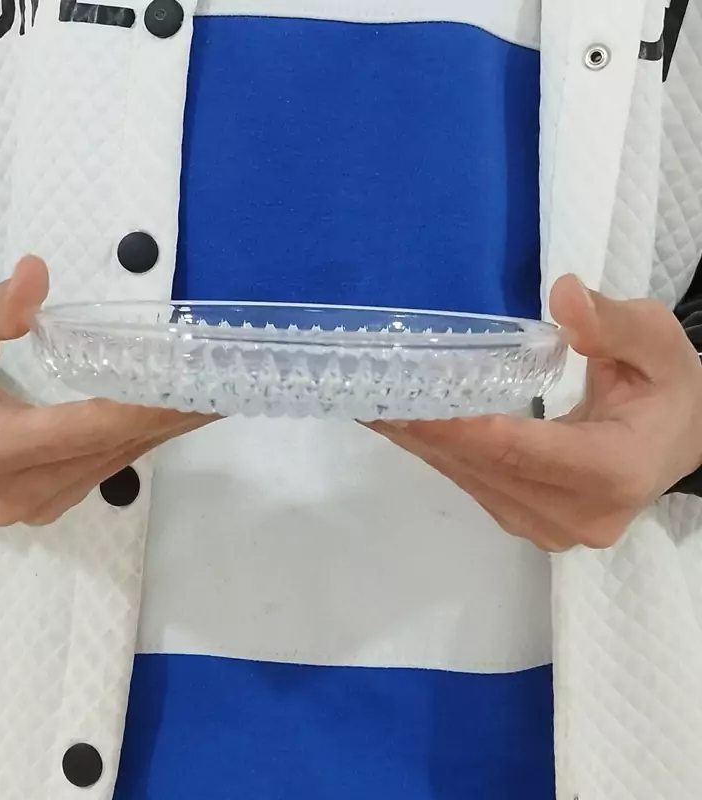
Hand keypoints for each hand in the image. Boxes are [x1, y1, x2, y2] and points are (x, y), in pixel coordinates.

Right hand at [0, 256, 210, 525]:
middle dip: (170, 416)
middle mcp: (14, 492)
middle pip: (109, 449)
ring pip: (114, 462)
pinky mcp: (45, 505)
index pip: (81, 429)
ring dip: (164, 430)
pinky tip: (173, 416)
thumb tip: (38, 277)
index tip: (193, 389)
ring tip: (213, 398)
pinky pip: (104, 469)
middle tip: (226, 386)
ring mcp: (32, 506)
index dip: (141, 408)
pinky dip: (139, 439)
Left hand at [370, 275, 701, 550]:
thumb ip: (615, 323)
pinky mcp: (530, 523)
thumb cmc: (668, 390)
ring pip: (472, 481)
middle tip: (367, 396)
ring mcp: (550, 527)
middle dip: (424, 432)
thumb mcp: (659, 345)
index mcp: (613, 472)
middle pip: (485, 468)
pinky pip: (475, 486)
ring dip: (421, 444)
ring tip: (372, 407)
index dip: (459, 428)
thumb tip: (563, 295)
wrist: (676, 443)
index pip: (519, 451)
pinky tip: (405, 427)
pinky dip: (441, 454)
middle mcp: (576, 515)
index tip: (404, 405)